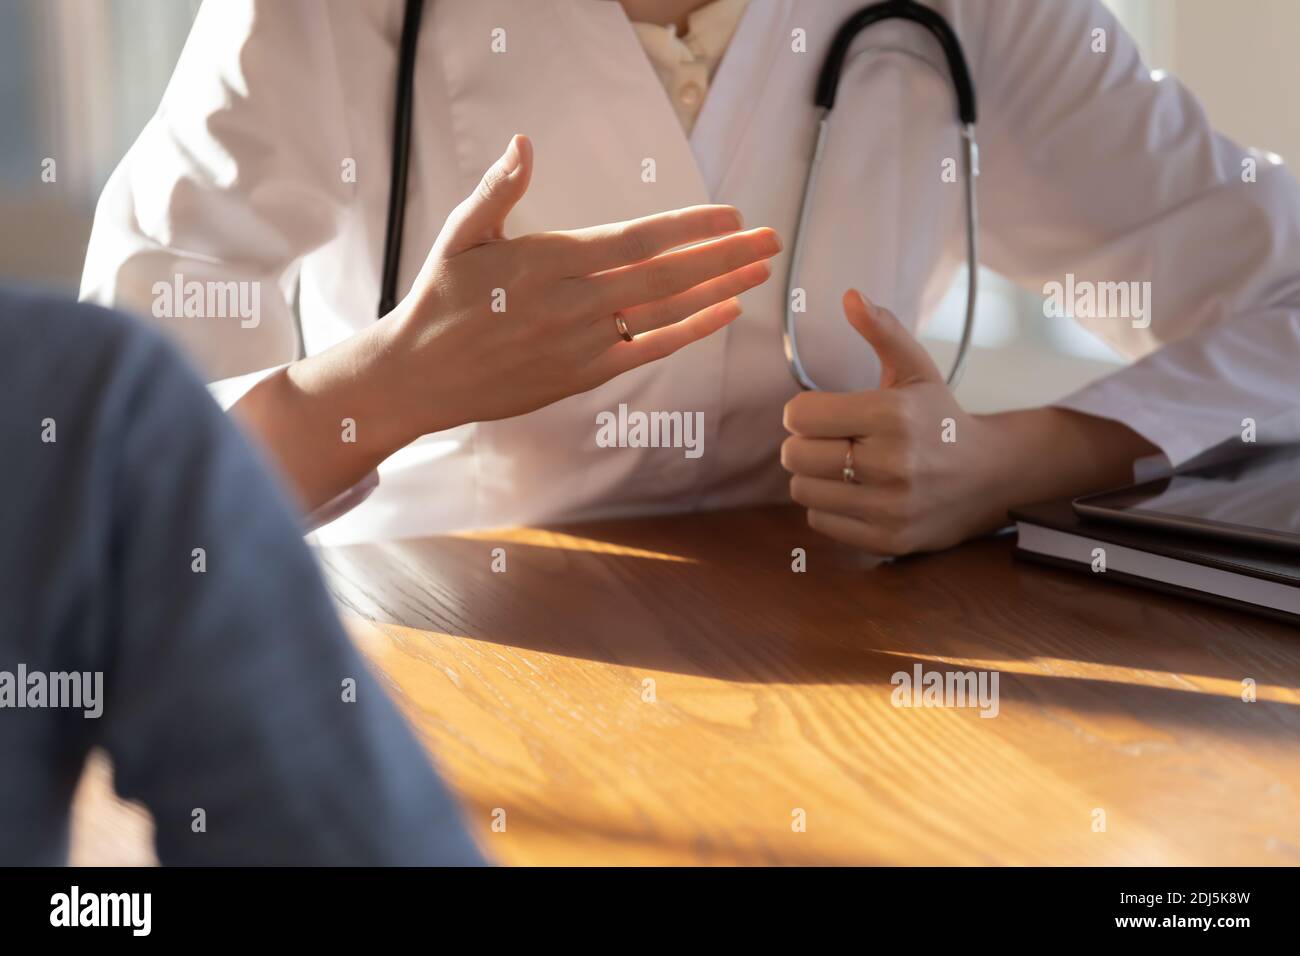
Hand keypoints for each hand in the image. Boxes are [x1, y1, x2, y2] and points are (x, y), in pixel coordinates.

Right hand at [385, 134, 780, 439]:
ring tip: (760, 271)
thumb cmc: (441, 298)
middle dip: (724, 256)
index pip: (635, 240)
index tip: (731, 215)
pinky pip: (647, 351)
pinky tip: (725, 313)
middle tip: (770, 239)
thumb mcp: (460, 234)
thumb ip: (498, 189)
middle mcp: (572, 304)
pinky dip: (690, 332)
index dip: (689, 228)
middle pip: (665, 277)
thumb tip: (524, 143)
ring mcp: (581, 343)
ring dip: (719, 289)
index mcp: (546, 261)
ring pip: (665, 314)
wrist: (420, 375)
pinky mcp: (582, 375)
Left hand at [781, 290, 1158, 555]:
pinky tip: (853, 492)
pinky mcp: (887, 540)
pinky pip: (819, 521)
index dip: (801, 412)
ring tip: (839, 465)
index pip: (801, 415)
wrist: (989, 478)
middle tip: (825, 440)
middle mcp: (891, 463)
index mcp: (892, 415)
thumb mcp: (916, 370)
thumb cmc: (939, 418)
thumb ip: (883, 330)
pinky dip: (827, 506)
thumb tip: (850, 295)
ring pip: (802, 490)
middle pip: (795, 455)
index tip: (817, 412)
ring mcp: (890, 506)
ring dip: (812, 476)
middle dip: (801, 444)